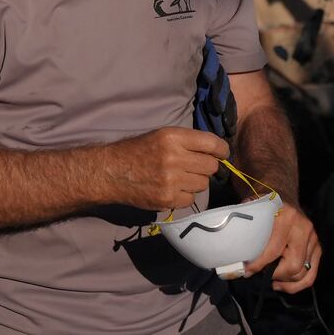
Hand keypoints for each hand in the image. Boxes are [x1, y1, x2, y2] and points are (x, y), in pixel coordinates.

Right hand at [101, 127, 228, 211]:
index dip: (222, 149)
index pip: (211, 143)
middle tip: (195, 167)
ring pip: (203, 183)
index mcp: (172, 137)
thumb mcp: (161, 136)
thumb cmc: (137, 150)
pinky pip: (191, 199)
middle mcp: (174, 158)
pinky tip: (173, 189)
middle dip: (206, 166)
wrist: (111, 172)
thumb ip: (187, 142)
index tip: (222, 153)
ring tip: (181, 178)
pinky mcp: (168, 199)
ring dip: (196, 181)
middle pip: (211, 166)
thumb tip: (215, 151)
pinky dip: (185, 195)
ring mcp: (171, 180)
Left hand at [245, 201, 319, 291]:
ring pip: (303, 272)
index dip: (259, 264)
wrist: (282, 195)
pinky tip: (284, 284)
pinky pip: (311, 274)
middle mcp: (303, 228)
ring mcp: (313, 238)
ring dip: (286, 282)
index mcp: (286, 217)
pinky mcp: (317, 247)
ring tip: (273, 282)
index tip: (246, 271)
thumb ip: (247, 231)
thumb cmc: (264, 206)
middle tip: (262, 275)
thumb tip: (235, 258)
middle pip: (293, 265)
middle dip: (275, 275)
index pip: (274, 250)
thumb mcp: (254, 212)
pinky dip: (298, 284)